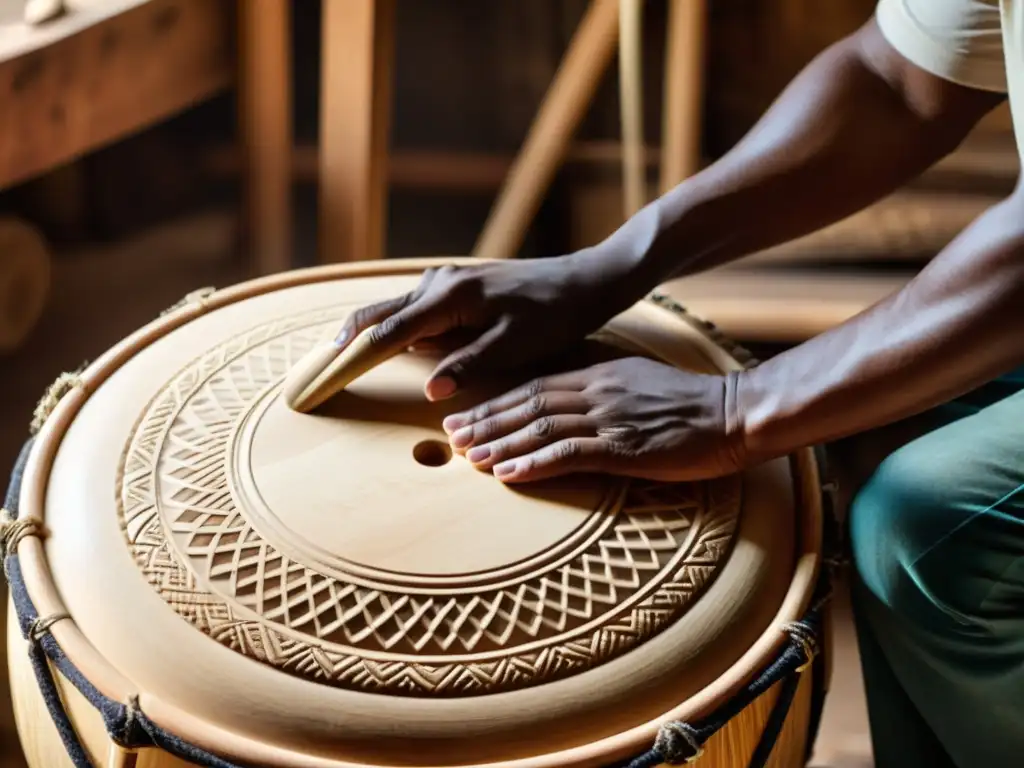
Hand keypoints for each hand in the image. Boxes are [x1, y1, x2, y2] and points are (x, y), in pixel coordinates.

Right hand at [334, 251, 642, 400]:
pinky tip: (394, 345)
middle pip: (378, 314)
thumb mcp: (515, 346)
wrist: (584, 282)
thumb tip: (429, 391)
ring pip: (396, 310)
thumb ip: (468, 365)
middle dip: (348, 341)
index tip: (325, 376)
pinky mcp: (457, 286)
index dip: (353, 356)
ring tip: (343, 363)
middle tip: (319, 371)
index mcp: (449, 297)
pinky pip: (416, 308)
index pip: (387, 332)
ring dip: (372, 335)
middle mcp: (440, 283)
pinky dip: (398, 327)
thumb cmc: (555, 315)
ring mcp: (446, 281)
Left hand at [441, 357, 745, 482]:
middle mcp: (596, 391)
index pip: (533, 385)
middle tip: (450, 437)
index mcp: (598, 373)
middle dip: (486, 421)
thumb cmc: (689, 401)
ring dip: (501, 444)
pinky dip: (534, 464)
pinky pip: (569, 455)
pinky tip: (508, 475)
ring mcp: (609, 418)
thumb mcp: (638, 379)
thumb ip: (602, 384)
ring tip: (468, 458)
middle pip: (527, 404)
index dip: (495, 402)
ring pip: (541, 428)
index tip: (466, 416)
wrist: (733, 412)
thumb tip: (568, 395)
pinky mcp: (624, 447)